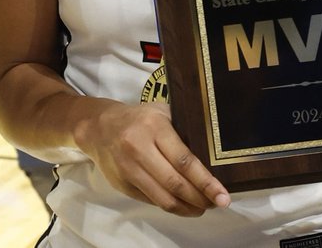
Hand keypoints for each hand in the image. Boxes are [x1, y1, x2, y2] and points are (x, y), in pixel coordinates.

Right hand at [75, 102, 228, 216]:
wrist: (98, 127)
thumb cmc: (138, 118)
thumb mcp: (161, 113)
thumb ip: (184, 129)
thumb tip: (214, 154)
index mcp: (153, 127)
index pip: (184, 160)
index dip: (206, 182)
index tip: (223, 195)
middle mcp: (139, 148)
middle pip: (176, 183)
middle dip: (201, 198)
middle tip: (218, 203)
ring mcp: (128, 168)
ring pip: (164, 198)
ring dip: (187, 208)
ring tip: (202, 207)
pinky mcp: (122, 184)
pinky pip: (152, 200)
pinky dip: (171, 206)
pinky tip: (182, 204)